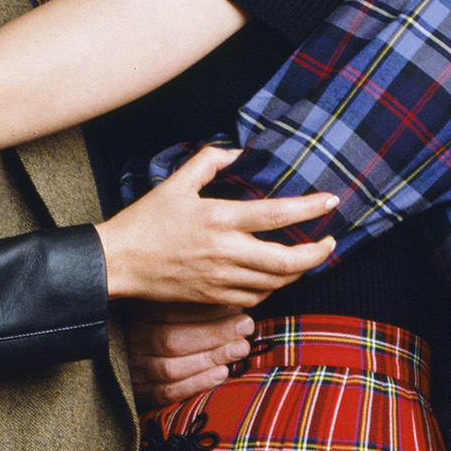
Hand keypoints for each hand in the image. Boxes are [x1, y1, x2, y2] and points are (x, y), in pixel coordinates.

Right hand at [97, 144, 340, 304]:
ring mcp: (219, 278)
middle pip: (286, 261)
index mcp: (219, 218)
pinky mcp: (212, 296)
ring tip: (308, 260)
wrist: (119, 263)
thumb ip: (208, 161)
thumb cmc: (144, 222)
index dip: (310, 208)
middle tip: (330, 243)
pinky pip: (254, 298)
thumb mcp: (175, 183)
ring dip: (297, 273)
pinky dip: (271, 289)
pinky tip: (276, 279)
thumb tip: (236, 151)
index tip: (331, 202)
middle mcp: (224, 252)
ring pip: (274, 283)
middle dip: (316, 255)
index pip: (276, 214)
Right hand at [121, 301, 252, 408]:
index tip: (238, 307)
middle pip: (173, 340)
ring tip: (240, 349)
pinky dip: (198, 383)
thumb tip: (236, 303)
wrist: (141, 365)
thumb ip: (201, 308)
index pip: (171, 312)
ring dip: (210, 358)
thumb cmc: (171, 332)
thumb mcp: (177, 313)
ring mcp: (137, 370)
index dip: (206, 311)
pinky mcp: (143, 393)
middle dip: (214, 333)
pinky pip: (169, 392)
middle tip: (245, 327)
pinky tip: (223, 373)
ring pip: (171, 368)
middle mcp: (135, 342)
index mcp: (141, 316)